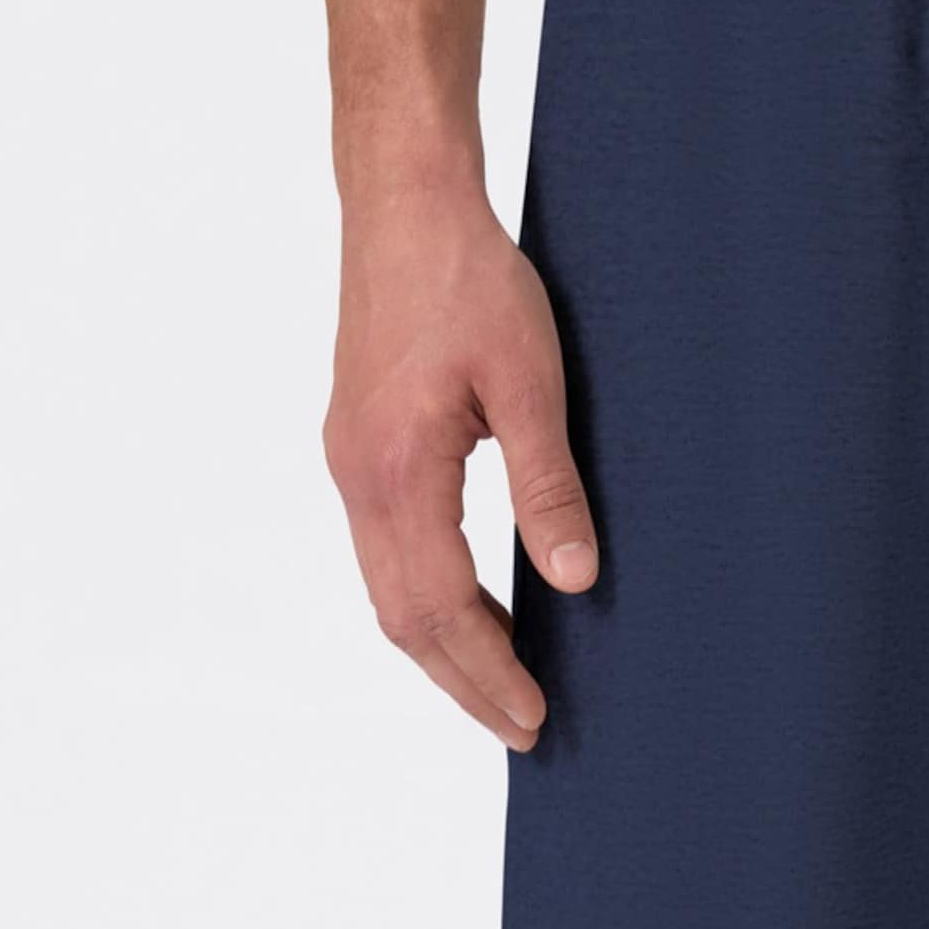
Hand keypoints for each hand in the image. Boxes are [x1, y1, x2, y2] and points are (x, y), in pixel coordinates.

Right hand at [323, 190, 596, 748]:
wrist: (403, 199)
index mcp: (395, 469)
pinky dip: (430, 599)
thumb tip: (577, 579)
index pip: (442, 606)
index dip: (490, 670)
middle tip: (524, 730)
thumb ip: (549, 486)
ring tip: (503, 688)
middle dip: (464, 682)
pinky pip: (388, 553)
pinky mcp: (359, 447)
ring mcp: (351, 464)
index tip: (535, 715)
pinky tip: (478, 610)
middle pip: (404, 618)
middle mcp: (358, 477)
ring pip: (389, 591)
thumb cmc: (466, 275)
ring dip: (445, 648)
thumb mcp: (529, 380)